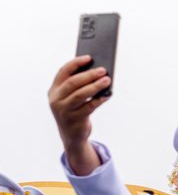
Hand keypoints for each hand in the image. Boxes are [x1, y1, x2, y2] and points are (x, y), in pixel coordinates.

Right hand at [48, 56, 109, 174]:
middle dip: (89, 75)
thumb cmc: (74, 111)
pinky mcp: (74, 120)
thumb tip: (97, 73)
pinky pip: (89, 107)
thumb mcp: (70, 98)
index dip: (76, 63)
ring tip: (107, 80)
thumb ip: (78, 86)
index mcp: (54, 90)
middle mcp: (56, 99)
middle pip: (73, 83)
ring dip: (95, 86)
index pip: (63, 72)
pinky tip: (108, 95)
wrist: (71, 136)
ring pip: (81, 94)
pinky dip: (99, 100)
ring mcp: (64, 110)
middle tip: (103, 70)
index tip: (89, 58)